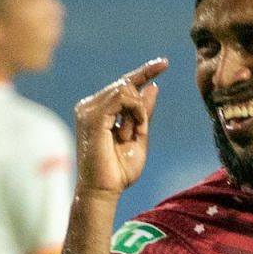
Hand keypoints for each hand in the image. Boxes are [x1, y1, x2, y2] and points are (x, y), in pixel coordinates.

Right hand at [74, 58, 168, 198]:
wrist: (103, 191)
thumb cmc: (119, 171)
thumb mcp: (139, 137)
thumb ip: (144, 113)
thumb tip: (153, 86)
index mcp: (99, 110)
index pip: (123, 84)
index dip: (145, 71)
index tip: (164, 63)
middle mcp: (90, 106)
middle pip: (126, 85)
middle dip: (141, 107)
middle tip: (138, 132)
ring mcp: (88, 109)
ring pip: (125, 89)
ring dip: (139, 111)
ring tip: (133, 134)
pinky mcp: (92, 116)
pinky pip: (122, 97)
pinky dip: (135, 111)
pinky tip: (134, 128)